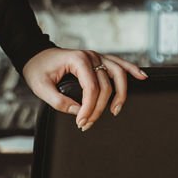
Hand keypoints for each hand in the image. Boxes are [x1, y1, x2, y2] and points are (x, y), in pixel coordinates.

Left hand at [21, 45, 147, 130]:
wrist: (35, 54)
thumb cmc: (37, 68)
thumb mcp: (41, 87)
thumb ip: (58, 102)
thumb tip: (78, 112)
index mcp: (77, 60)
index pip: (91, 88)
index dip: (89, 108)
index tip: (81, 122)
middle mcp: (90, 56)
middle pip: (106, 85)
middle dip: (99, 108)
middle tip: (88, 123)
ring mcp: (96, 56)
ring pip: (118, 74)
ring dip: (121, 93)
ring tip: (116, 110)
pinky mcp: (99, 59)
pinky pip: (119, 64)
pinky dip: (131, 70)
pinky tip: (141, 77)